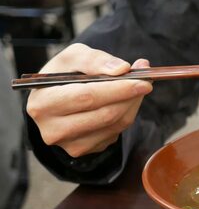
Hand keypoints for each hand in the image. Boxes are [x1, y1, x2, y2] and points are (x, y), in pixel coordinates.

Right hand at [26, 43, 152, 157]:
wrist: (55, 98)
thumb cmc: (64, 74)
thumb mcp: (73, 57)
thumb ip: (95, 60)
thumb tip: (121, 69)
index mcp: (43, 103)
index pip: (88, 97)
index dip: (119, 89)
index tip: (143, 81)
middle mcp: (53, 129)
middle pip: (105, 114)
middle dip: (131, 97)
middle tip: (146, 83)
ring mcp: (69, 144)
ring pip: (115, 126)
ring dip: (132, 106)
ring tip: (135, 89)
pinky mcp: (83, 150)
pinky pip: (114, 134)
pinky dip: (125, 116)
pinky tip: (122, 103)